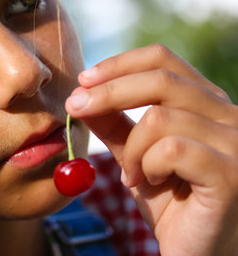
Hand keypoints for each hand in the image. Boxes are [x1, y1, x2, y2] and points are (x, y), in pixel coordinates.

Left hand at [65, 44, 237, 255]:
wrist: (194, 249)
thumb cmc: (169, 201)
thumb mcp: (134, 154)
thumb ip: (114, 123)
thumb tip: (82, 93)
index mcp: (206, 102)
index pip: (162, 60)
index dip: (119, 64)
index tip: (83, 80)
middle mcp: (229, 114)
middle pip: (160, 80)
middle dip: (107, 93)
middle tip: (75, 108)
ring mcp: (236, 143)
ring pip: (159, 119)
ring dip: (131, 150)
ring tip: (131, 175)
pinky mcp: (231, 173)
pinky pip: (171, 149)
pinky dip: (147, 166)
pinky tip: (149, 183)